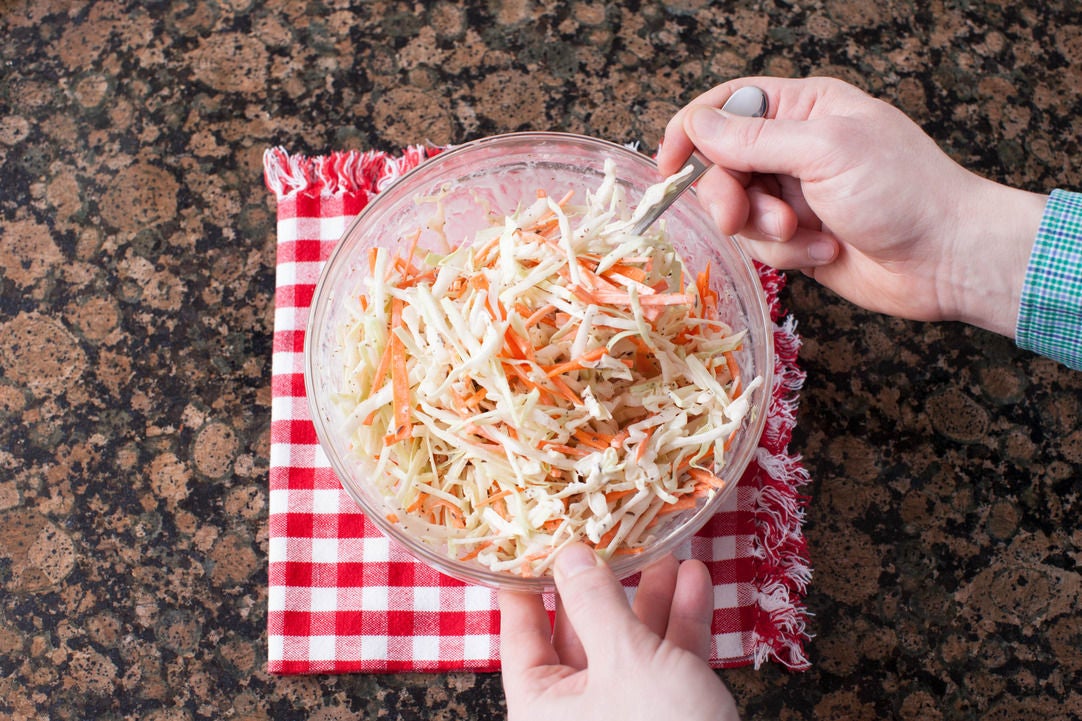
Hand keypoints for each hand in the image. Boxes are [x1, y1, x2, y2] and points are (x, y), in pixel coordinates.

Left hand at [498, 543, 739, 720]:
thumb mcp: (625, 660)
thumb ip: (596, 603)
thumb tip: (569, 555)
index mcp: (540, 706)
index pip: (520, 632)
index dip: (526, 582)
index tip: (531, 538)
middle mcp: (574, 712)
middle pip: (582, 631)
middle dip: (606, 582)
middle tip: (612, 533)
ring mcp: (623, 713)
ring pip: (630, 642)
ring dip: (652, 596)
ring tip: (666, 548)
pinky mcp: (666, 717)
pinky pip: (666, 662)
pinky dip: (681, 623)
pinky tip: (696, 581)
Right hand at [658, 76, 1047, 337]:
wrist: (947, 258)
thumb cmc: (903, 192)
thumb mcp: (825, 151)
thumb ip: (754, 139)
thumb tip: (696, 124)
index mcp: (804, 109)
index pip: (727, 106)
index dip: (691, 130)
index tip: (668, 165)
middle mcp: (795, 148)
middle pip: (722, 165)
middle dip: (730, 195)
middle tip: (741, 217)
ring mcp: (795, 195)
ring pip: (738, 211)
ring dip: (766, 230)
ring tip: (806, 233)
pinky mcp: (799, 238)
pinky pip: (762, 245)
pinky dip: (788, 253)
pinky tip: (826, 250)